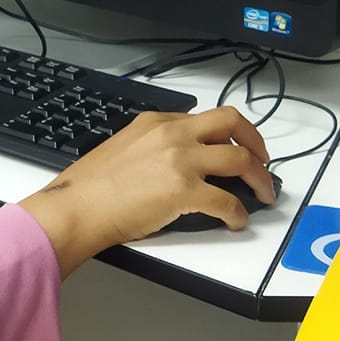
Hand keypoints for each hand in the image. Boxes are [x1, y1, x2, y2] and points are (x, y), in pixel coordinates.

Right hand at [18, 107, 274, 277]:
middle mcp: (173, 134)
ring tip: (263, 194)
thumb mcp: (122, 148)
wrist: (76, 206)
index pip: (204, 119)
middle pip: (232, 124)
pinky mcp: (184, 191)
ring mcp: (181, 160)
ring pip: (240, 160)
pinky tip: (236, 221)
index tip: (234, 147)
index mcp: (157, 122)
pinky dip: (239, 213)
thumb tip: (171, 168)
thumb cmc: (88, 186)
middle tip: (262, 160)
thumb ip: (151, 148)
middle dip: (255, 142)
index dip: (226, 135)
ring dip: (259, 178)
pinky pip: (227, 201)